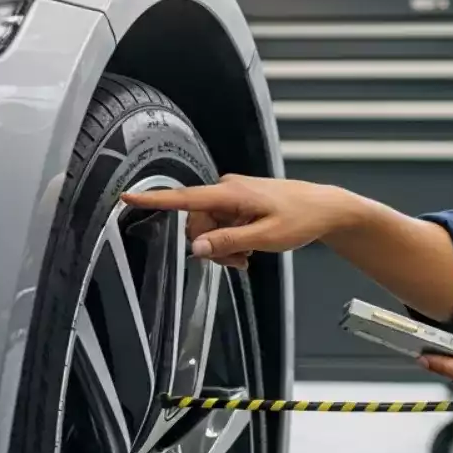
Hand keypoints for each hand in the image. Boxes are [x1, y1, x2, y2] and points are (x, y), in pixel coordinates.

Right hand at [121, 174, 360, 268]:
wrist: (326, 209)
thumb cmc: (301, 219)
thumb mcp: (266, 238)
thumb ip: (228, 243)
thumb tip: (195, 248)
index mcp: (230, 194)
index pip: (185, 198)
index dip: (154, 200)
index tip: (126, 196)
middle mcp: (227, 190)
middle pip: (198, 224)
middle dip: (212, 247)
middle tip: (240, 262)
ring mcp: (233, 195)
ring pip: (209, 228)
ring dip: (224, 247)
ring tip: (248, 257)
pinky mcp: (240, 202)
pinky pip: (222, 224)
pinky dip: (231, 240)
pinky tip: (249, 249)